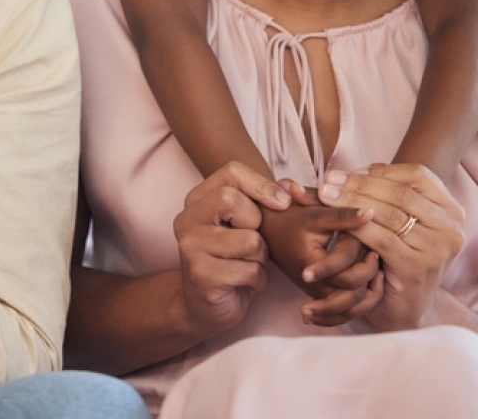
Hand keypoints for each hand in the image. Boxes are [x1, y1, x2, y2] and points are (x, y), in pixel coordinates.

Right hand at [173, 162, 287, 336]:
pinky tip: (245, 283)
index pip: (231, 172)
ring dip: (261, 258)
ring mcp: (191, 249)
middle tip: (251, 243)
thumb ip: (262, 201)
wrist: (207, 306)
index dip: (261, 185)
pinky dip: (258, 280)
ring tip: (248, 265)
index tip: (281, 203)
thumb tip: (291, 188)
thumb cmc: (233, 259)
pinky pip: (250, 271)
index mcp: (196, 200)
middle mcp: (187, 220)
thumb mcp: (244, 224)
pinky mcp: (202, 276)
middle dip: (258, 226)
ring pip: (250, 241)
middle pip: (234, 201)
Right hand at [262, 180, 380, 326]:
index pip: (347, 279)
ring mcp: (315, 289)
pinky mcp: (317, 290)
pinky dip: (354, 307)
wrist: (268, 226)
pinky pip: (338, 310)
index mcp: (313, 265)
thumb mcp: (316, 213)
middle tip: (375, 260)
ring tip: (376, 276)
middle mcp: (314, 283)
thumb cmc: (290, 217)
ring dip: (365, 298)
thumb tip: (371, 213)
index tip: (372, 250)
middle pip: (350, 299)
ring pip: (346, 309)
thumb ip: (343, 216)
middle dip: (369, 282)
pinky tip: (367, 288)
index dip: (366, 268)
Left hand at [318, 163, 465, 332]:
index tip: (347, 172)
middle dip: (359, 184)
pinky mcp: (418, 266)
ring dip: (352, 201)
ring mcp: (438, 248)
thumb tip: (348, 171)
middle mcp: (451, 228)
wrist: (402, 309)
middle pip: (401, 192)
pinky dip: (357, 227)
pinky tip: (337, 222)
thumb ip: (381, 194)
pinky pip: (382, 238)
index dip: (380, 170)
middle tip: (327, 180)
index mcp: (451, 210)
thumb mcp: (395, 222)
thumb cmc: (394, 259)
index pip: (417, 175)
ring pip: (390, 213)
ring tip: (324, 195)